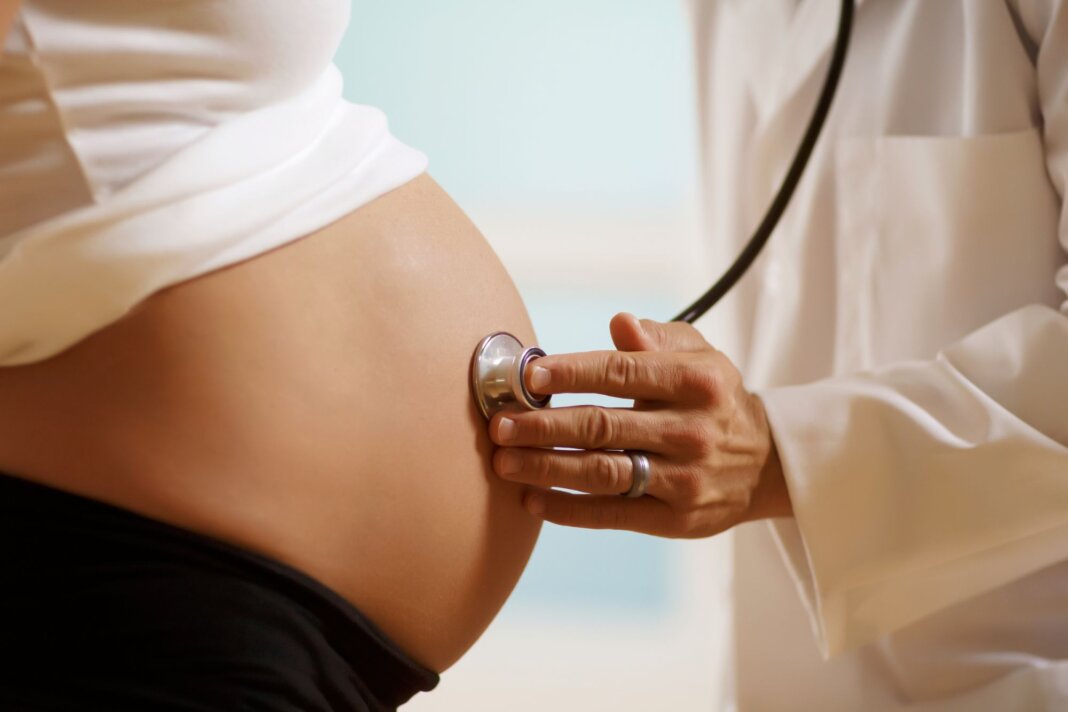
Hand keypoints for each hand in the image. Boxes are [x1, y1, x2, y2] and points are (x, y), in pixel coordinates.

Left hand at [488, 313, 791, 537]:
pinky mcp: (675, 519)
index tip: (529, 375)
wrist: (766, 463)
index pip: (621, 372)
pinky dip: (567, 509)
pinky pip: (612, 514)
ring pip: (601, 473)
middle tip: (500, 425)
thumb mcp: (700, 356)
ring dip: (546, 468)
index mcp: (695, 381)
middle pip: (602, 426)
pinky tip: (531, 500)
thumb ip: (656, 339)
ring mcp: (683, 478)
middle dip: (544, 426)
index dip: (572, 373)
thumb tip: (618, 324)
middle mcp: (690, 430)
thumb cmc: (714, 398)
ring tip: (504, 462)